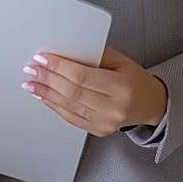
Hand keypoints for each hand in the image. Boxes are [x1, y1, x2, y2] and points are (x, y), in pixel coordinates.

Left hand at [20, 46, 166, 136]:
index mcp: (122, 87)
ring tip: (30, 82)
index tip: (42, 58)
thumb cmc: (135, 79)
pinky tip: (43, 96)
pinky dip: (54, 105)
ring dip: (46, 93)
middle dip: (47, 78)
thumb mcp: (120, 61)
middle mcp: (114, 108)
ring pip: (68, 106)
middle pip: (72, 92)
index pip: (82, 76)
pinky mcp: (98, 130)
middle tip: (31, 69)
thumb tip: (64, 51)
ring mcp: (105, 122)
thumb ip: (93, 55)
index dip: (59, 67)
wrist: (151, 104)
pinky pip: (71, 118)